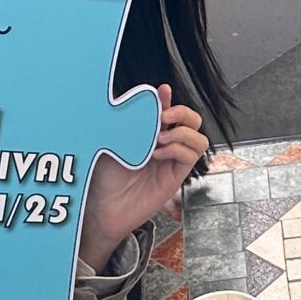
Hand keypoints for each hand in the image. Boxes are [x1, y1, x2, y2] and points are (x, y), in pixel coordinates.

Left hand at [81, 86, 208, 270]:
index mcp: (151, 135)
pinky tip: (158, 153)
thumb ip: (129, 119)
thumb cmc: (103, 176)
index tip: (162, 92)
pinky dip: (177, 149)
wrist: (102, 207)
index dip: (170, 100)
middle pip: (194, 122)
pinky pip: (190, 157)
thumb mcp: (113, 140)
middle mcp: (166, 147)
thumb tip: (140, 98)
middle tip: (164, 117)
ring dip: (183, 133)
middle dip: (183, 113)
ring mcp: (172, 163)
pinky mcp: (174, 178)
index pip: (171, 111)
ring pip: (199, 139)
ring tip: (161, 139)